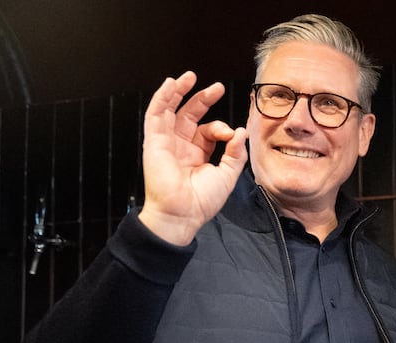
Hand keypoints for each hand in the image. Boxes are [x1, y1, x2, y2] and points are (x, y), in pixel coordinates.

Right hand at [139, 71, 247, 244]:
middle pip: (190, 115)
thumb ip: (235, 153)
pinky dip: (161, 98)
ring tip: (190, 76)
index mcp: (196, 153)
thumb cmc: (203, 200)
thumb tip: (240, 132)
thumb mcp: (227, 174)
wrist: (183, 213)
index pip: (208, 130)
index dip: (220, 127)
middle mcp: (180, 146)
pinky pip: (155, 115)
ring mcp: (166, 142)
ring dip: (178, 92)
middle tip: (217, 87)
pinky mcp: (154, 142)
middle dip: (202, 99)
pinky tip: (170, 85)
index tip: (231, 134)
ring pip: (170, 110)